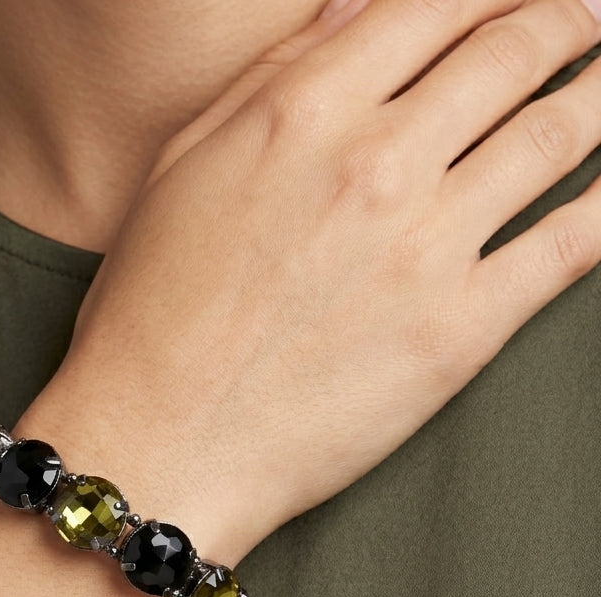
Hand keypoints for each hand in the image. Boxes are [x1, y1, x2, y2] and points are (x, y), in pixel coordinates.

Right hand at [21, 0, 600, 564]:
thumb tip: (352, 9)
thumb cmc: (150, 315)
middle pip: (515, 52)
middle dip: (569, 17)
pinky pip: (572, 245)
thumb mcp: (182, 170)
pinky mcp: (460, 332)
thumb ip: (270, 79)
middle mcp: (376, 163)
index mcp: (302, 113)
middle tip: (594, 14)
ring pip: (559, 135)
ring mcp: (427, 247)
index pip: (436, 3)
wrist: (160, 443)